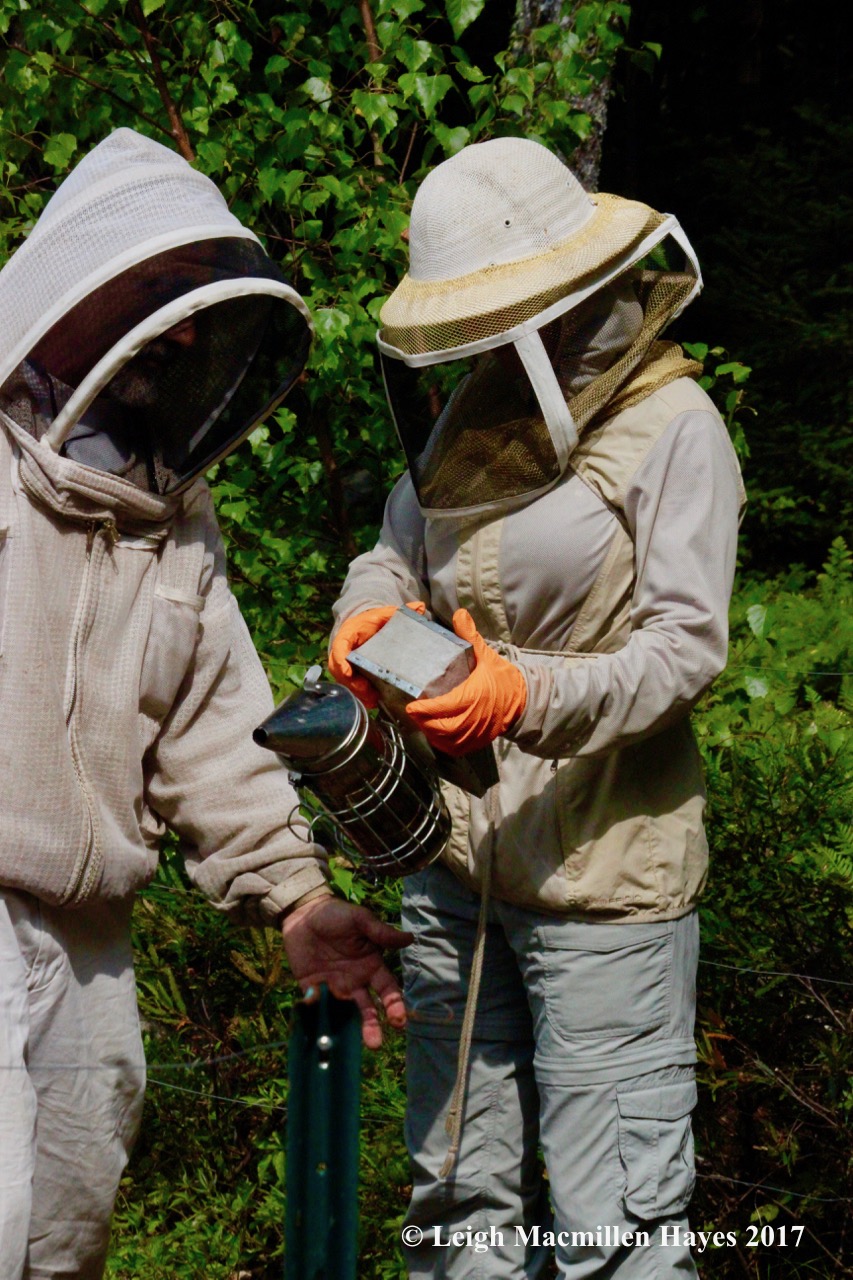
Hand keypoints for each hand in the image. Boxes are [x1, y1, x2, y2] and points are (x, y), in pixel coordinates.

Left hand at [281, 896, 413, 1048]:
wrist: (303, 913)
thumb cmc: (336, 915)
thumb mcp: (360, 920)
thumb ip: (381, 933)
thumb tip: (410, 938)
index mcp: (371, 967)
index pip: (387, 991)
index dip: (394, 1005)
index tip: (399, 1021)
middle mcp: (355, 982)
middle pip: (368, 1009)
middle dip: (372, 1027)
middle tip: (375, 1043)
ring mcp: (334, 988)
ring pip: (345, 1013)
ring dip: (350, 1029)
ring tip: (352, 1044)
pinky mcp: (312, 989)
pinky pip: (317, 1006)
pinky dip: (319, 1012)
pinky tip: (320, 1017)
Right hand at [329, 601, 425, 708]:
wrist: (366, 624)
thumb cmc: (374, 620)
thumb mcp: (386, 614)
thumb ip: (400, 612)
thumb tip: (420, 607)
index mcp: (348, 633)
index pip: (339, 647)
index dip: (341, 660)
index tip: (348, 672)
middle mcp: (343, 649)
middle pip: (338, 668)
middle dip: (351, 682)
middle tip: (367, 691)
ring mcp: (344, 662)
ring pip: (343, 679)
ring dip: (356, 691)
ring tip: (372, 700)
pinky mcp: (350, 671)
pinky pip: (350, 684)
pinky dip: (359, 694)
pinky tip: (372, 701)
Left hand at [405, 608, 526, 756]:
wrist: (523, 700)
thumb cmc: (502, 677)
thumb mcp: (486, 654)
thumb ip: (470, 636)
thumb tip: (459, 613)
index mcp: (473, 696)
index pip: (445, 707)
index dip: (426, 710)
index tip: (412, 706)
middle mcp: (473, 718)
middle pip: (442, 727)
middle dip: (424, 722)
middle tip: (413, 713)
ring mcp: (475, 733)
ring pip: (447, 740)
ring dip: (431, 733)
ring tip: (421, 722)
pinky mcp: (477, 741)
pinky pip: (455, 748)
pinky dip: (443, 743)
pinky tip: (435, 734)